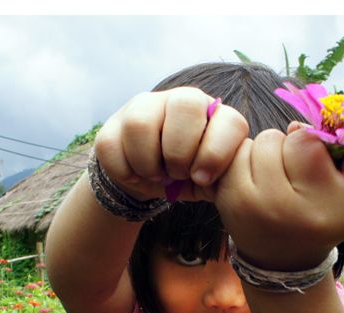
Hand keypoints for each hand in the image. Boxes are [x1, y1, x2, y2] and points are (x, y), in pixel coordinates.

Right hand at [92, 88, 249, 202]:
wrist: (151, 180)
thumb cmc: (190, 177)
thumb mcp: (213, 180)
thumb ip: (227, 174)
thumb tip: (231, 174)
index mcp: (215, 114)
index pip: (228, 120)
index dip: (215, 153)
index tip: (202, 178)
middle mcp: (183, 101)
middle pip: (185, 104)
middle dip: (180, 152)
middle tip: (177, 174)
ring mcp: (146, 106)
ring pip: (140, 123)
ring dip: (148, 163)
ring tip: (156, 174)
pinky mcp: (114, 123)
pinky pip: (112, 145)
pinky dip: (124, 172)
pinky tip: (135, 174)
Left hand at [214, 122, 343, 269]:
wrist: (282, 257)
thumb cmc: (322, 210)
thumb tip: (297, 127)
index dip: (340, 143)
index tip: (332, 164)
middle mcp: (311, 211)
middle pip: (303, 138)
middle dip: (299, 145)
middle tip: (299, 173)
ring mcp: (268, 207)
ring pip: (269, 140)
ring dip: (272, 150)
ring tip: (277, 177)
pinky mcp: (235, 200)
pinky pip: (242, 150)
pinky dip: (248, 157)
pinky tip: (255, 181)